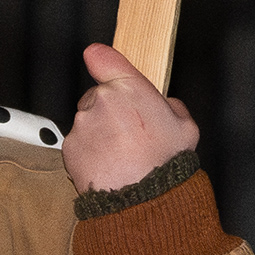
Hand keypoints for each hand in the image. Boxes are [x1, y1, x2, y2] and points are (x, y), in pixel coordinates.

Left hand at [64, 41, 200, 192]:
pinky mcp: (70, 146)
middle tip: (129, 132)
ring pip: (88, 121)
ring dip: (99, 132)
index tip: (101, 63)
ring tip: (121, 154)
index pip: (103, 57)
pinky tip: (109, 164)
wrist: (144, 198)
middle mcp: (101, 100)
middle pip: (98, 95)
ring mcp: (83, 123)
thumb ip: (171, 107)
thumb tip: (165, 106)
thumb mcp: (185, 127)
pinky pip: (79, 143)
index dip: (101, 60)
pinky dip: (89, 152)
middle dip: (109, 110)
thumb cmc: (165, 162)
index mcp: (129, 88)